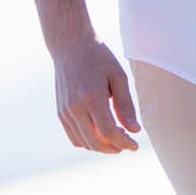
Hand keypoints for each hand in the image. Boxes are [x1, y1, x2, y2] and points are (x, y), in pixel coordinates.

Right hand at [50, 37, 140, 152]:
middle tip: (128, 144)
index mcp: (91, 97)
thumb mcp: (118, 77)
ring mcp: (64, 112)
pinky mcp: (60, 113)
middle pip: (94, 142)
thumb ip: (126, 105)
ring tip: (116, 138)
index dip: (123, 143)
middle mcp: (74, 108)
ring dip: (101, 147)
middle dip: (114, 148)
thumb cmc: (99, 58)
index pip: (108, 132)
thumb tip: (134, 130)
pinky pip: (73, 137)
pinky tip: (101, 135)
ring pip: (83, 143)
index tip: (135, 145)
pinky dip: (88, 141)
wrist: (70, 46)